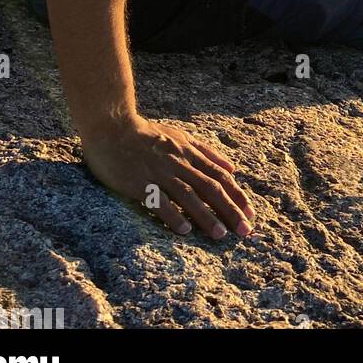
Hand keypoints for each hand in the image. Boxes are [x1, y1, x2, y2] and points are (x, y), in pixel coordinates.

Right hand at [81, 116, 254, 239]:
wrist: (112, 127)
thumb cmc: (145, 134)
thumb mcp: (180, 135)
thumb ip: (206, 152)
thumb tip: (232, 168)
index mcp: (189, 153)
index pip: (219, 176)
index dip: (237, 195)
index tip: (251, 213)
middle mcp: (179, 163)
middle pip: (210, 188)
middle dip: (230, 210)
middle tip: (245, 230)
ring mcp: (159, 173)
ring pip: (188, 196)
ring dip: (206, 216)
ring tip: (220, 235)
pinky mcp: (140, 183)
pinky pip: (159, 201)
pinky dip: (173, 215)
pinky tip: (184, 230)